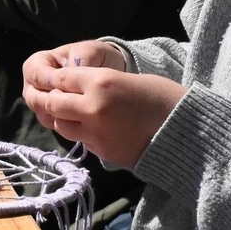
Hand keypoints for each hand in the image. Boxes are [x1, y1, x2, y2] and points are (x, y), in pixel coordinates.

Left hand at [23, 42, 185, 168]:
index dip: (49, 79)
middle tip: (44, 97)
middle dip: (45, 100)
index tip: (45, 80)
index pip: (59, 79)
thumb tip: (71, 86)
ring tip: (67, 112)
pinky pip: (80, 140)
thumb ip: (97, 82)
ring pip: (60, 125)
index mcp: (101, 82)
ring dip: (60, 118)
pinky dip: (79, 133)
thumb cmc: (163, 97)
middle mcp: (92, 107)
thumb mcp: (127, 79)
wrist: (186, 131)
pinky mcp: (102, 151)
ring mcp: (96, 132)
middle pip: (52, 103)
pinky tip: (89, 127)